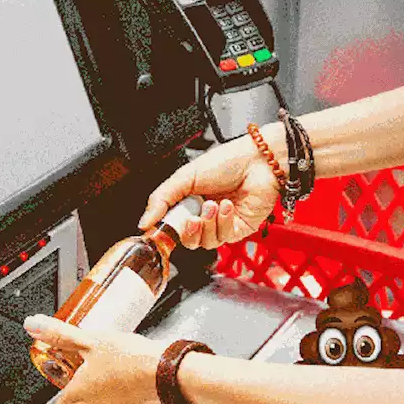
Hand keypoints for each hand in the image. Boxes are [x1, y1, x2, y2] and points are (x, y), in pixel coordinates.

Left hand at [24, 315, 175, 403]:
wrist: (171, 376)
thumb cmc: (133, 360)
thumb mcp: (92, 340)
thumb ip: (60, 335)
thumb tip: (34, 325)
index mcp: (77, 400)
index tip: (66, 400)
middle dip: (94, 399)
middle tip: (106, 376)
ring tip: (127, 383)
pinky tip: (142, 400)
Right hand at [138, 125, 284, 248]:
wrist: (258, 162)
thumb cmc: (227, 162)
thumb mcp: (185, 177)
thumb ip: (161, 199)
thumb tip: (144, 222)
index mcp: (189, 201)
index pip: (172, 225)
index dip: (166, 230)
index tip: (159, 230)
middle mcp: (205, 215)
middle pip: (188, 240)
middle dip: (188, 231)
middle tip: (191, 217)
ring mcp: (222, 224)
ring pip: (205, 242)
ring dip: (208, 224)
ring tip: (213, 205)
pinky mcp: (239, 230)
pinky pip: (224, 238)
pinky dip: (223, 223)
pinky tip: (228, 206)